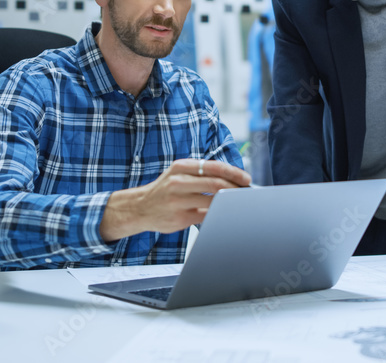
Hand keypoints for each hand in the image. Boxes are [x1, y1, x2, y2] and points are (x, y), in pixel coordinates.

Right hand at [100, 158, 250, 240]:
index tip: (246, 179)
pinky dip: (218, 214)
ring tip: (239, 202)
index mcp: (181, 167)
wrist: (139, 207)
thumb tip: (231, 178)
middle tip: (247, 192)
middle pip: (216, 184)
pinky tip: (225, 213)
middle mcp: (178, 181)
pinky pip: (206, 216)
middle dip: (236, 189)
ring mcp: (178, 200)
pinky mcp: (180, 217)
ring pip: (213, 200)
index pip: (214, 167)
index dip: (234, 173)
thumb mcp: (178, 173)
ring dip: (229, 202)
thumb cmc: (164, 190)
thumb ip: (200, 173)